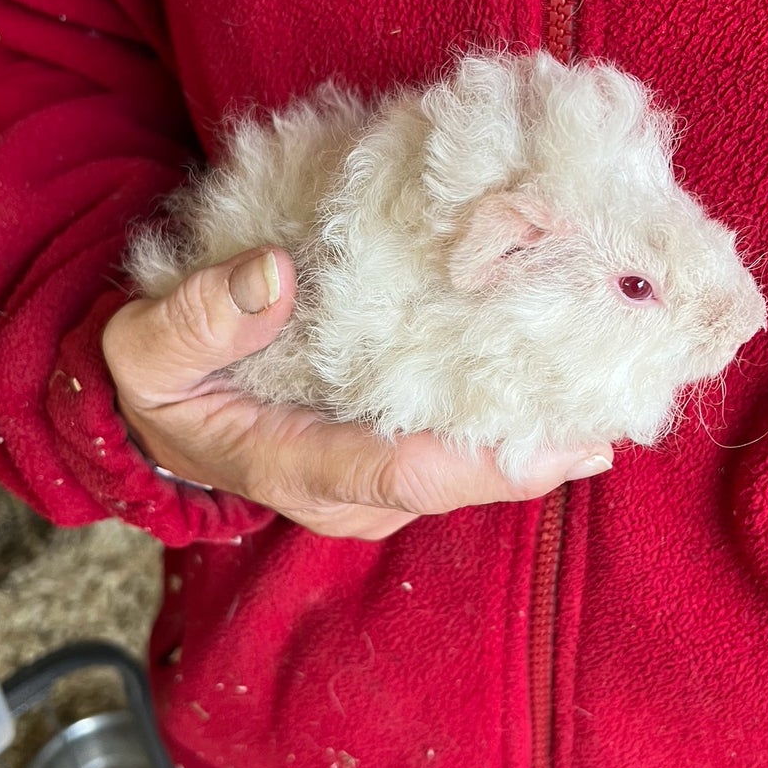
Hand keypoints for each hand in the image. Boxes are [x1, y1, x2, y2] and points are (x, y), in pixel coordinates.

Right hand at [101, 248, 613, 539]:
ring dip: (538, 432)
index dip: (486, 463)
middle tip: (620, 399)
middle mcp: (352, 492)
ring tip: (613, 379)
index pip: (403, 476)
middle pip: (461, 478)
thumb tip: (274, 275)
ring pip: (471, 467)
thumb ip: (198, 320)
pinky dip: (512, 416)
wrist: (160, 416)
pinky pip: (462, 445)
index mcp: (296, 467)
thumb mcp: (147, 350)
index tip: (567, 439)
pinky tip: (562, 373)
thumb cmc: (156, 385)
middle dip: (539, 449)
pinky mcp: (389, 455)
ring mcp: (375, 481)